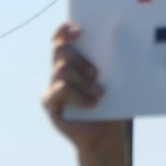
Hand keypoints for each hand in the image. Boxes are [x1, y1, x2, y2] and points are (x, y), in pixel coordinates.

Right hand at [42, 22, 128, 153]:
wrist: (104, 135)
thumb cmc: (111, 106)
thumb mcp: (113, 79)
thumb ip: (109, 60)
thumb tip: (116, 35)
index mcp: (74, 60)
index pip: (61, 38)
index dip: (64, 30)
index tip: (79, 31)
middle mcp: (60, 71)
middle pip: (61, 50)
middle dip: (80, 59)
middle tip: (97, 74)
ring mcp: (52, 86)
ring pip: (62, 70)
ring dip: (83, 81)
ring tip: (98, 94)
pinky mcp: (50, 102)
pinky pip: (61, 89)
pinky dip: (78, 96)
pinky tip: (91, 105)